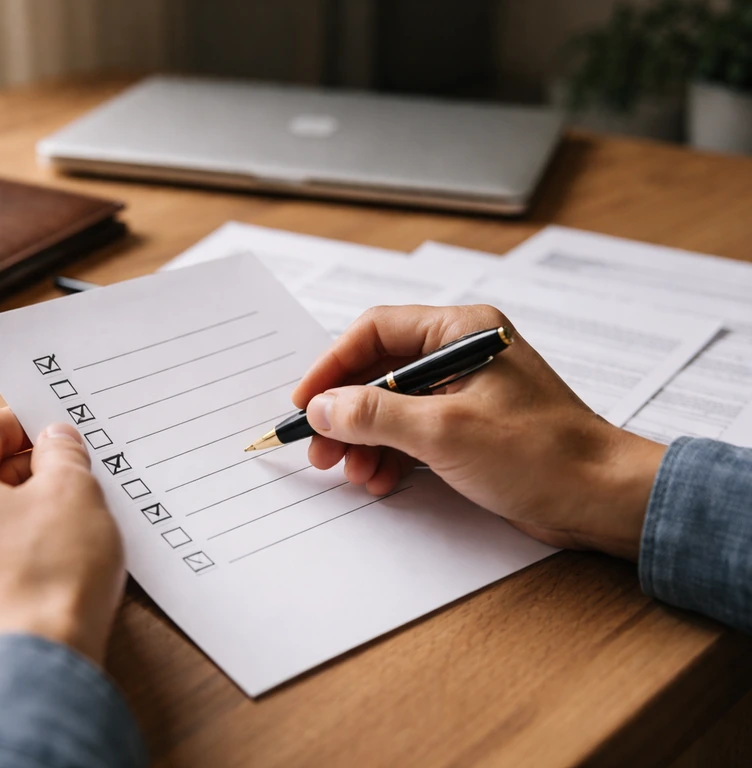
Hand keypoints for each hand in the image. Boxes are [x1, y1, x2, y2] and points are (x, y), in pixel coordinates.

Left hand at [0, 409, 123, 663]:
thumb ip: (63, 454)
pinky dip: (18, 550)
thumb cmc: (44, 578)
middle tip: (74, 473)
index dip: (26, 423)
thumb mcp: (72, 491)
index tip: (58, 430)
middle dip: (28, 470)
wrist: (33, 667)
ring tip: (72, 518)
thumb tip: (56, 441)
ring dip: (25, 512)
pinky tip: (56, 558)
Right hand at [292, 305, 666, 560]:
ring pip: (391, 406)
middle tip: (320, 447)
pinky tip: (379, 479)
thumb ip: (374, 415)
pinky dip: (389, 455)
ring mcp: (464, 391)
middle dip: (345, 412)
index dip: (333, 365)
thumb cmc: (541, 454)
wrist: (600, 499)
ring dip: (364, 440)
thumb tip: (322, 407)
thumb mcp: (443, 432)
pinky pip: (412, 432)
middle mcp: (460, 353)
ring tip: (351, 472)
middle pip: (378, 371)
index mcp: (461, 331)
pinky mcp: (468, 427)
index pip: (376, 331)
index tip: (306, 400)